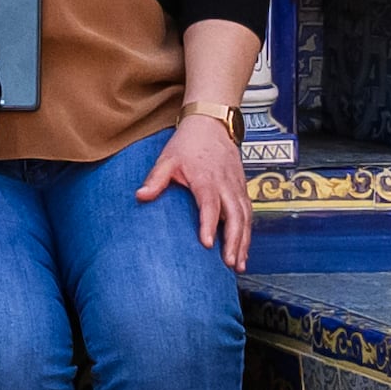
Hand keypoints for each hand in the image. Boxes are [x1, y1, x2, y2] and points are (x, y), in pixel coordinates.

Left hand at [140, 112, 252, 269]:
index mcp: (206, 177)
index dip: (209, 224)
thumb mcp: (167, 158)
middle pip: (235, 215)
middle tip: (229, 263)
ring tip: (238, 265)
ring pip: (245, 217)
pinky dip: (248, 234)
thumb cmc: (188, 143)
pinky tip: (243, 251)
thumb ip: (156, 179)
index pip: (210, 203)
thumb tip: (141, 196)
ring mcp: (237, 187)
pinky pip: (249, 214)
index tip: (206, 244)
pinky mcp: (242, 189)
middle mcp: (226, 183)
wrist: (211, 124)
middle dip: (234, 240)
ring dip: (244, 242)